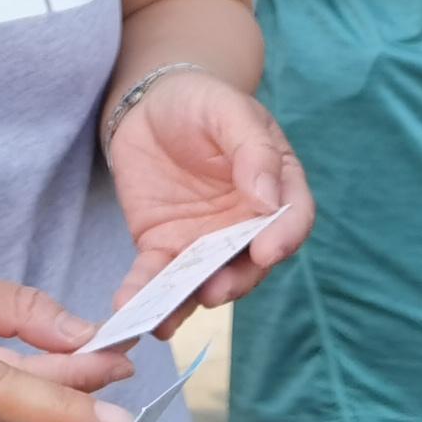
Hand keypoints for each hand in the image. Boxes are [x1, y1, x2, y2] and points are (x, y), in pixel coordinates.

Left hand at [100, 70, 312, 332]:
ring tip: (164, 320)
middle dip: (234, 281)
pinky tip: (129, 306)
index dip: (284, 237)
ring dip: (186, 303)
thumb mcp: (227, 109)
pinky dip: (144, 294)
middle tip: (216, 290)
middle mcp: (247, 223)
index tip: (267, 250)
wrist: (148, 107)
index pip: (292, 218)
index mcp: (276, 185)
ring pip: (204, 279)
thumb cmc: (199, 101)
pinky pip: (157, 276)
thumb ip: (252, 149)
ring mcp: (206, 241)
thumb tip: (269, 199)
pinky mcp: (165, 248)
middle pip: (250, 262)